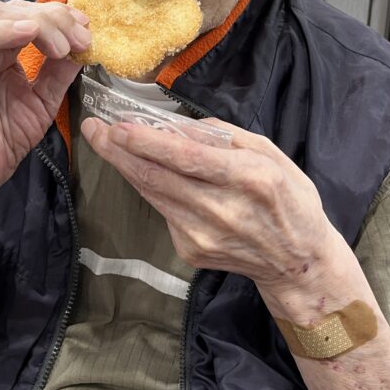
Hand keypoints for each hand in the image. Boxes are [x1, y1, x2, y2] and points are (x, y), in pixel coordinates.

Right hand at [0, 0, 88, 205]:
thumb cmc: (3, 140)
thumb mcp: (42, 100)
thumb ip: (59, 72)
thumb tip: (83, 45)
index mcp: (0, 52)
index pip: (27, 16)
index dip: (59, 16)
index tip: (86, 28)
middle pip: (13, 9)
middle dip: (52, 17)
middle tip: (80, 37)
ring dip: (35, 23)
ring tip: (62, 45)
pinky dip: (1, 33)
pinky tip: (29, 33)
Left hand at [81, 116, 338, 293]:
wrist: (297, 263)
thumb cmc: (289, 200)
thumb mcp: (272, 154)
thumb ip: (226, 137)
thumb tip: (180, 126)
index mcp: (249, 179)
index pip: (187, 158)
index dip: (147, 143)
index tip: (117, 126)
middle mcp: (222, 210)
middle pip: (157, 177)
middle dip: (118, 150)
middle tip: (93, 127)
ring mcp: (203, 235)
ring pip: (152, 193)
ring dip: (125, 166)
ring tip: (105, 141)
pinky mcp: (190, 251)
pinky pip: (162, 209)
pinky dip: (149, 187)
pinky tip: (143, 170)